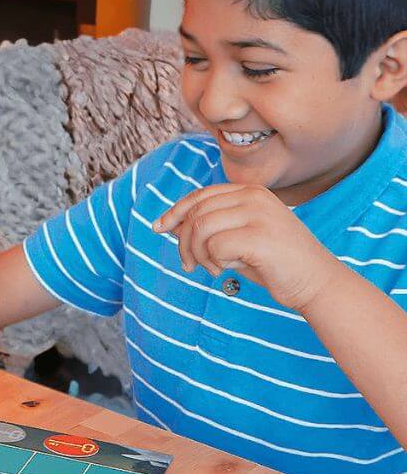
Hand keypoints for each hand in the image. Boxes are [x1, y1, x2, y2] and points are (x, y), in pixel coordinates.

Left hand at [153, 183, 340, 310]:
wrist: (315, 281)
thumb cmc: (273, 262)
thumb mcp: (236, 238)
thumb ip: (208, 228)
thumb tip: (169, 224)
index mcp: (250, 192)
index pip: (200, 196)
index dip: (175, 212)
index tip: (159, 228)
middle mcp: (254, 197)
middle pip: (195, 213)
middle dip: (184, 242)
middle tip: (190, 265)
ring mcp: (259, 214)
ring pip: (200, 228)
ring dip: (198, 255)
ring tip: (214, 268)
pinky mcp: (260, 236)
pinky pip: (215, 247)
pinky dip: (214, 262)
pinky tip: (228, 270)